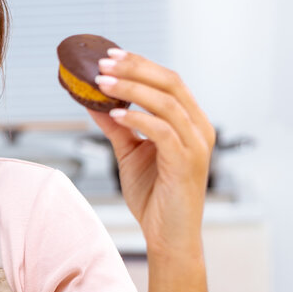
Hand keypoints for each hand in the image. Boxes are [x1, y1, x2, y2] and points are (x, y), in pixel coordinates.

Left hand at [85, 49, 215, 257]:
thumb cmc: (154, 196)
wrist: (168, 236)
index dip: (140, 64)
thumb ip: (117, 126)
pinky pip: (163, 131)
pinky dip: (138, 118)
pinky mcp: (187, 163)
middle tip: (103, 62)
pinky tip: (115, 115)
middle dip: (135, 68)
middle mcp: (199, 128)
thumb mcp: (129, 153)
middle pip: (171, 82)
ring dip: (132, 89)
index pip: (168, 81)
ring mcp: (196, 145)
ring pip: (167, 102)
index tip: (110, 55)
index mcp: (190, 121)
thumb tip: (93, 102)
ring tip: (102, 83)